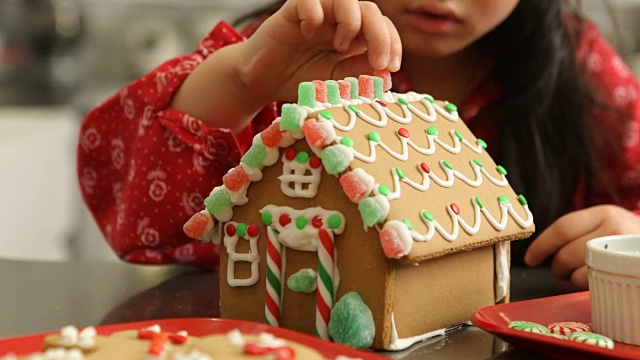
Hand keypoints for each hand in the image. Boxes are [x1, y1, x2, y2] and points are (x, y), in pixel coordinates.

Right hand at [238, 0, 401, 102]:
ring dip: (351, 21)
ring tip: (340, 46)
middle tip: (378, 62)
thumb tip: (388, 74)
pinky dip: (314, 13)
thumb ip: (360, 75)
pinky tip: (308, 32)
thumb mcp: (336, 83)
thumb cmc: (300, 80)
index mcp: (354, 36)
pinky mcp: (292, 11)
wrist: (263, 81)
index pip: (383, 27)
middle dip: (381, 36)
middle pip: (370, 10)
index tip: (391, 67)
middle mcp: (339, 20)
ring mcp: (318, 13)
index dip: (393, 43)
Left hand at [524, 205, 639, 289]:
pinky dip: (587, 285)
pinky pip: (597, 283)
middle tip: (558, 272)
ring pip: (580, 271)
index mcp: (602, 214)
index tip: (530, 259)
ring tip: (576, 276)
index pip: (562, 228)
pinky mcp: (629, 269)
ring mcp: (622, 251)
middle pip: (567, 253)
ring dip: (571, 279)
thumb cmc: (627, 237)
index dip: (541, 246)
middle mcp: (613, 229)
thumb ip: (580, 232)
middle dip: (556, 267)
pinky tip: (593, 280)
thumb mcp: (606, 224)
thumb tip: (539, 251)